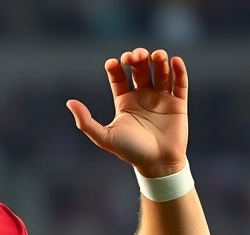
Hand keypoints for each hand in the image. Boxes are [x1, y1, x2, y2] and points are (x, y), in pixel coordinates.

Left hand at [67, 48, 188, 177]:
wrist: (157, 164)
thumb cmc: (130, 152)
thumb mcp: (104, 137)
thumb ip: (86, 122)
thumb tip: (69, 102)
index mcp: (124, 102)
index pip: (119, 78)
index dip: (116, 68)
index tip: (113, 62)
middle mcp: (142, 96)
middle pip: (140, 69)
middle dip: (137, 59)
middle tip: (134, 56)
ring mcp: (161, 99)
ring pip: (160, 73)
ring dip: (158, 61)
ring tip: (157, 55)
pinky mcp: (178, 104)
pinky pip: (180, 83)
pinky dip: (178, 71)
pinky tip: (174, 60)